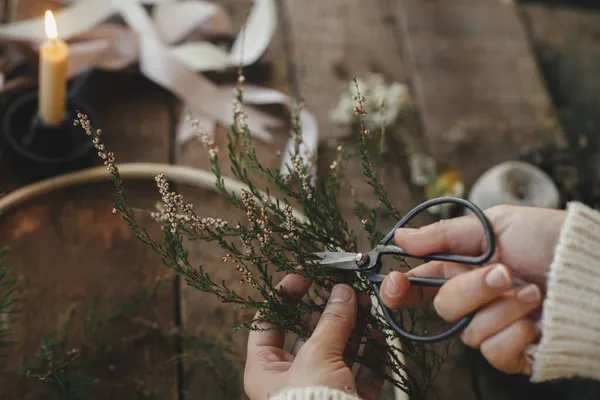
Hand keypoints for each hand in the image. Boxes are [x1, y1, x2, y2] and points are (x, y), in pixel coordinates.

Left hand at [244, 274, 384, 399]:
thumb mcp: (317, 357)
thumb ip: (331, 321)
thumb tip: (341, 291)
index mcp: (265, 371)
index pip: (268, 323)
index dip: (285, 297)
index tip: (305, 275)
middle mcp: (290, 379)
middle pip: (308, 332)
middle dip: (329, 308)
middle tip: (345, 286)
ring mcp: (320, 389)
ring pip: (337, 348)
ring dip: (354, 325)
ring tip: (368, 302)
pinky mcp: (348, 399)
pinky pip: (359, 370)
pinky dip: (370, 352)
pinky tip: (380, 334)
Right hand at [379, 204, 565, 374]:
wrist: (590, 268)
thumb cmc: (547, 240)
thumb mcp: (495, 224)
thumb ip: (444, 234)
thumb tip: (401, 236)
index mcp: (460, 269)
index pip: (417, 285)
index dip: (399, 288)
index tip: (394, 284)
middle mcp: (471, 300)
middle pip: (444, 307)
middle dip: (473, 290)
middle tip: (503, 272)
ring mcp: (491, 326)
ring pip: (470, 332)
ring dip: (504, 309)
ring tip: (533, 292)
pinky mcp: (512, 351)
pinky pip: (494, 352)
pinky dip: (514, 334)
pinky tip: (534, 320)